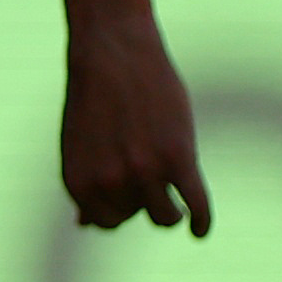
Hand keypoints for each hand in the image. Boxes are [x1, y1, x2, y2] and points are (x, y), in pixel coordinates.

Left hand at [63, 13, 212, 235]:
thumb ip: (85, 186)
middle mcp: (109, 182)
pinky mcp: (178, 157)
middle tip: (146, 163)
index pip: (107, 221)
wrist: (114, 50)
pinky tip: (201, 231)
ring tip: (177, 201)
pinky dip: (202, 222)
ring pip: (164, 217)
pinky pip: (197, 204)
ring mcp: (144, 171)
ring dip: (171, 212)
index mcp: (79, 183)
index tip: (129, 184)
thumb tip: (82, 226)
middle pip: (137, 215)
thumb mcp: (80, 146)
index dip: (121, 205)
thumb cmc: (97, 97)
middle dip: (143, 196)